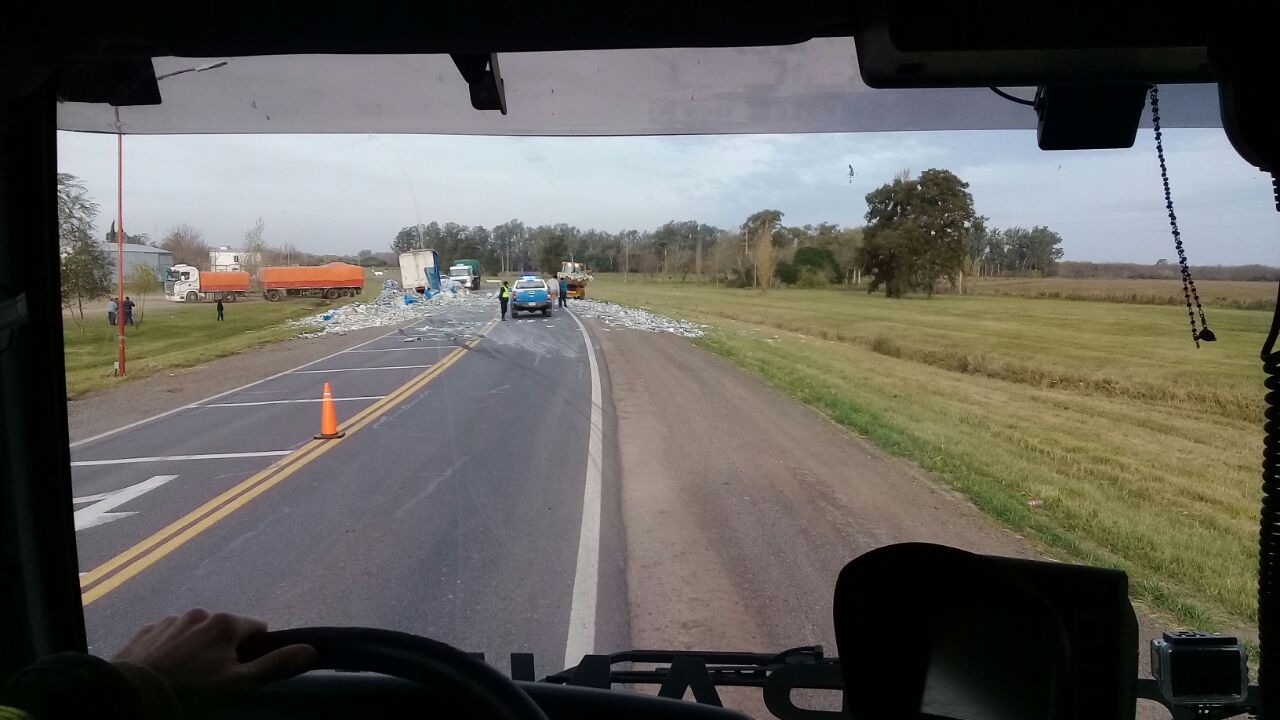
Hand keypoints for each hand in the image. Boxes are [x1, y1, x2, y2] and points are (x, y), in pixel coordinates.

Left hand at [114, 608, 315, 708]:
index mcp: (227, 623)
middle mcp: (200, 613)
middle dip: (225, 650)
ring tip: (186, 678)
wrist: (132, 696)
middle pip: (226, 630)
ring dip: (197, 649)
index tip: (243, 672)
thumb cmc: (191, 691)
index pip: (258, 629)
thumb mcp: (239, 684)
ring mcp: (171, 620)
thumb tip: (312, 650)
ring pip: (196, 632)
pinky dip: (172, 650)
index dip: (255, 651)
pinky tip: (166, 671)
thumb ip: (276, 665)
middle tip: (213, 680)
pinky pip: (169, 636)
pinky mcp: (147, 631)